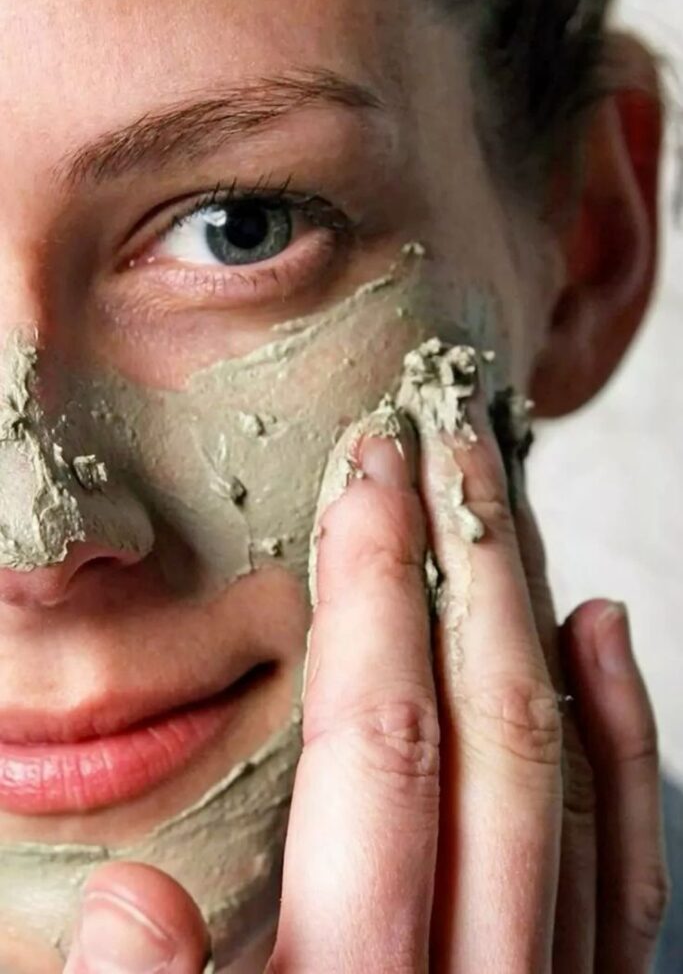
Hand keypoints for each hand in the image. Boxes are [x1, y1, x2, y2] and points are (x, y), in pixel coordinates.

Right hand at [63, 392, 667, 972]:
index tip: (369, 473)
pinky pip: (629, 868)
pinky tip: (600, 637)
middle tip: (445, 442)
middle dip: (461, 562)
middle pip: (484, 735)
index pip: (375, 748)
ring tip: (505, 502)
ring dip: (534, 620)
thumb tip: (133, 901)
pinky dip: (622, 741)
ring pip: (563, 775)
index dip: (372, 592)